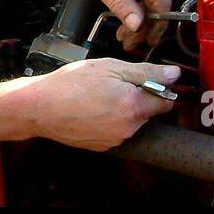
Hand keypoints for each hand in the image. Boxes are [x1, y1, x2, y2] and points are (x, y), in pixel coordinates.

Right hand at [23, 59, 180, 150]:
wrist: (40, 107)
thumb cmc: (71, 84)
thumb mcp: (110, 67)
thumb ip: (146, 72)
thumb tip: (173, 74)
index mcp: (135, 106)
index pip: (166, 101)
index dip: (158, 88)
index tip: (146, 80)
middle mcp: (129, 128)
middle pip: (147, 112)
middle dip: (137, 97)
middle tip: (113, 83)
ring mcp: (115, 140)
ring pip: (130, 121)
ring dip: (122, 109)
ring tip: (98, 96)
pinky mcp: (102, 147)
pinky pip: (115, 131)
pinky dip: (108, 120)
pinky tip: (91, 109)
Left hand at [36, 0, 172, 51]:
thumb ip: (121, 4)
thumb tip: (138, 25)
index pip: (162, 2)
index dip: (156, 24)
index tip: (144, 40)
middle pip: (158, 2)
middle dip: (146, 25)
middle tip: (129, 42)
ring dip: (140, 17)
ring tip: (124, 34)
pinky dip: (137, 5)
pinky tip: (126, 17)